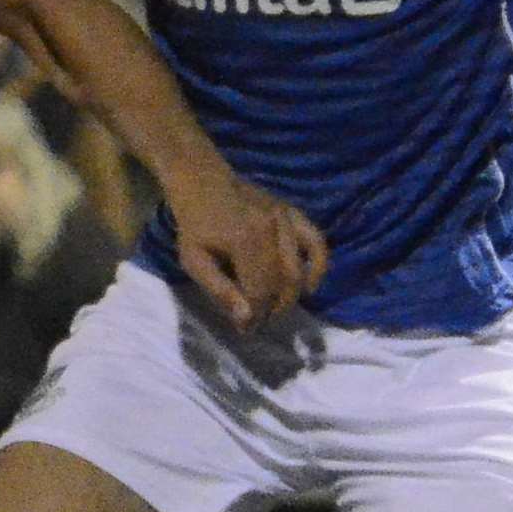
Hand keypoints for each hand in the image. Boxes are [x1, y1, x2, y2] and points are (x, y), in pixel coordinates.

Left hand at [171, 172, 327, 331]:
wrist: (202, 182)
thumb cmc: (195, 224)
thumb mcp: (194, 260)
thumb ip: (220, 290)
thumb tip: (247, 319)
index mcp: (245, 240)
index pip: (260, 291)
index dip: (256, 316)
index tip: (245, 329)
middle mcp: (271, 228)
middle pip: (282, 283)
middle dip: (272, 308)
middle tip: (259, 319)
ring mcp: (285, 218)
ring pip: (298, 269)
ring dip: (290, 296)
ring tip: (274, 307)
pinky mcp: (293, 212)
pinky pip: (317, 242)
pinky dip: (318, 266)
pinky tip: (310, 286)